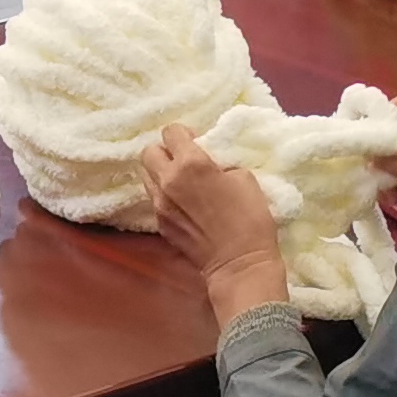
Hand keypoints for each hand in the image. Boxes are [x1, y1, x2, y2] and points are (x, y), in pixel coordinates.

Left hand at [142, 124, 283, 321]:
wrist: (239, 264)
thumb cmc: (250, 218)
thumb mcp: (244, 178)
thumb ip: (218, 163)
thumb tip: (207, 164)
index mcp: (190, 164)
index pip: (171, 132)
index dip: (184, 134)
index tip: (196, 142)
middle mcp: (167, 180)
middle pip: (149, 151)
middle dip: (165, 151)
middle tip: (184, 160)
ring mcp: (159, 204)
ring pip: (146, 174)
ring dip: (160, 172)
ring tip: (181, 181)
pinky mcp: (159, 223)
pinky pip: (153, 197)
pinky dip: (163, 194)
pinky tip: (182, 203)